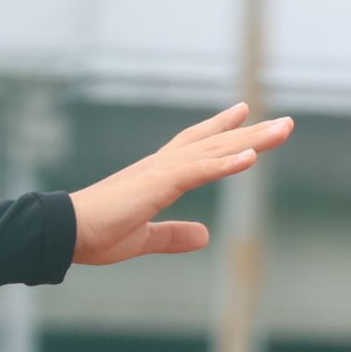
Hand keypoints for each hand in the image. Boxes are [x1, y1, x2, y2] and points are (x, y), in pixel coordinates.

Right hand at [68, 104, 295, 267]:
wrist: (65, 232)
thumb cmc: (95, 234)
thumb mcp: (142, 237)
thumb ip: (173, 235)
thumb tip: (205, 236)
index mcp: (157, 176)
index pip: (197, 146)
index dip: (222, 131)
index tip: (244, 114)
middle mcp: (163, 166)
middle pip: (216, 143)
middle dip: (252, 133)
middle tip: (285, 123)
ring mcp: (161, 172)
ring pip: (215, 151)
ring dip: (251, 141)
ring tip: (282, 131)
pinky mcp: (157, 184)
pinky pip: (198, 171)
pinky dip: (225, 164)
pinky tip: (250, 158)